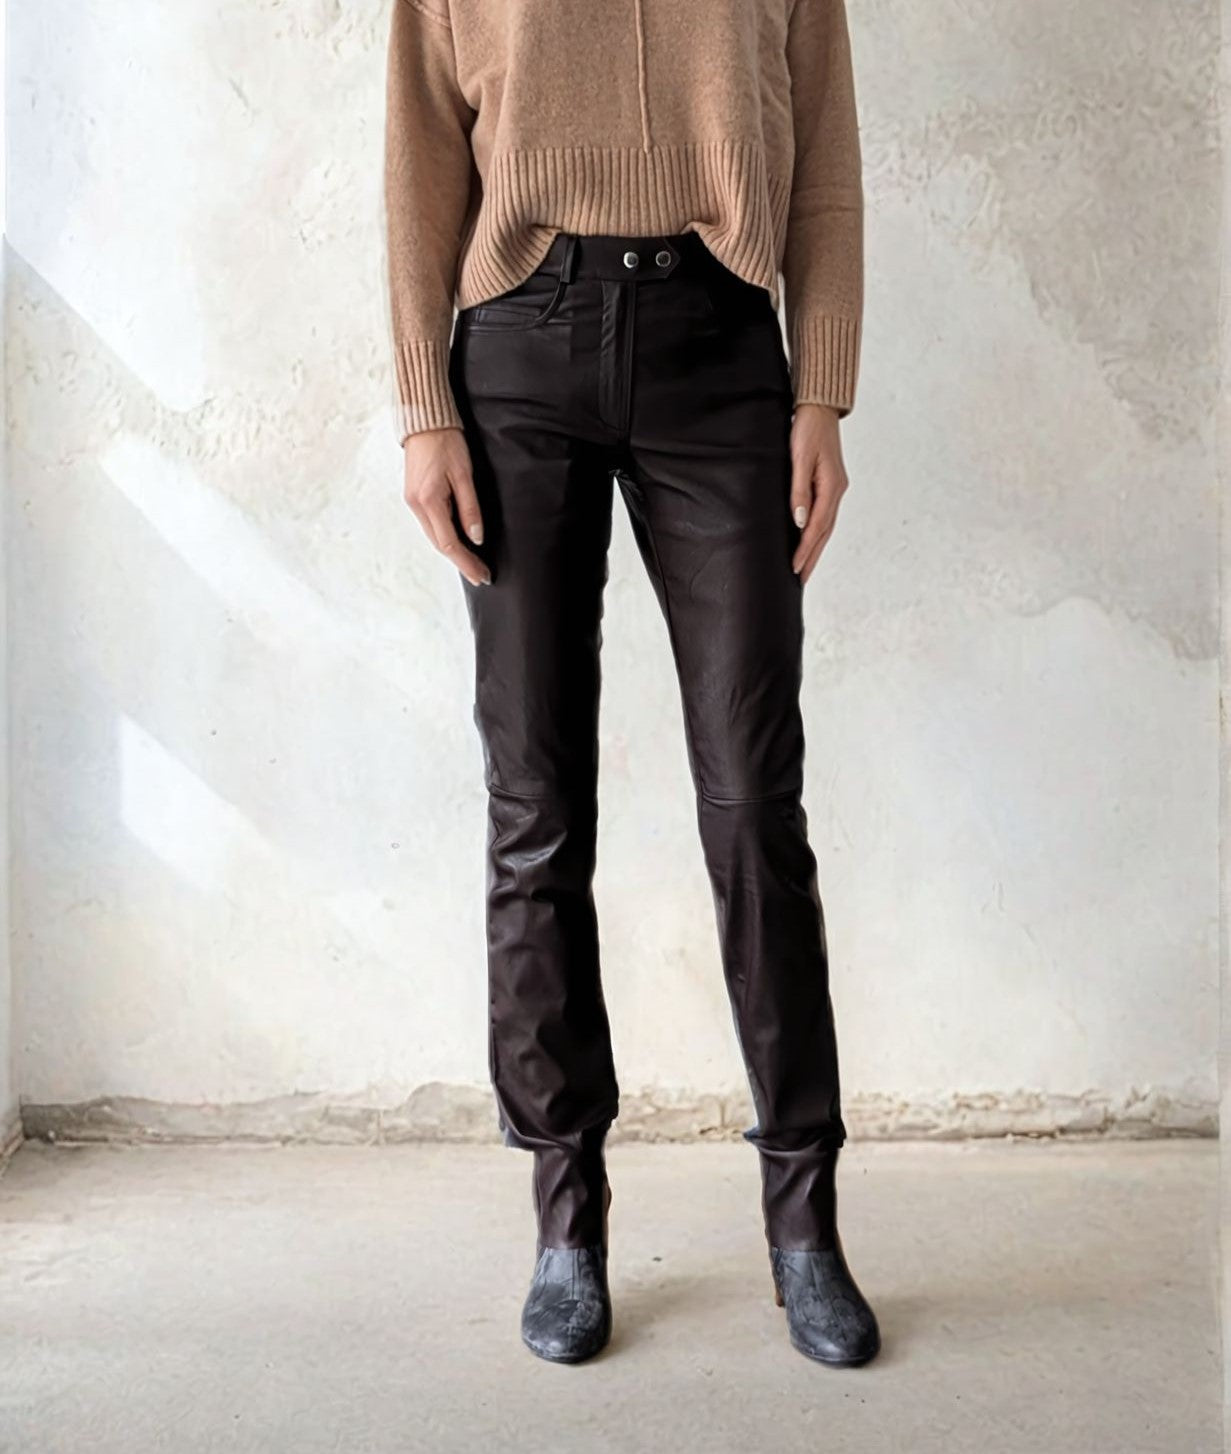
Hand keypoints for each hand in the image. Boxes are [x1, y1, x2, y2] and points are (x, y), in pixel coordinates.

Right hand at [402, 428, 490, 586]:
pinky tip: (458, 542)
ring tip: (473, 563)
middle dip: (461, 562)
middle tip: (481, 575)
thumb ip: (470, 508)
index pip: (449, 544)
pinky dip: (445, 537)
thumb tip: (476, 536)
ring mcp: (413, 502)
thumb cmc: (445, 442)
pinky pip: (431, 525)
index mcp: (428, 501)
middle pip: (440, 544)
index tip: (482, 574)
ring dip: (453, 552)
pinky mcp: (414, 497)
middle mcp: (416, 505)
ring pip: (434, 536)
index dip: (467, 562)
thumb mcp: (464, 474)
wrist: (424, 421)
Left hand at [788, 403, 848, 584]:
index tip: (795, 568)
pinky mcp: (830, 483)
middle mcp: (837, 490)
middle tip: (800, 578)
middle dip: (812, 556)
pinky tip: (810, 540)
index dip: (806, 549)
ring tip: (805, 567)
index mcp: (831, 487)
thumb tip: (800, 521)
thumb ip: (799, 490)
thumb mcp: (800, 458)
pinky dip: (818, 532)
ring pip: (826, 525)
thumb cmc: (808, 429)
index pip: (817, 527)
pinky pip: (825, 515)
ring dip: (816, 547)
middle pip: (825, 532)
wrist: (819, 408)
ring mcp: (835, 487)